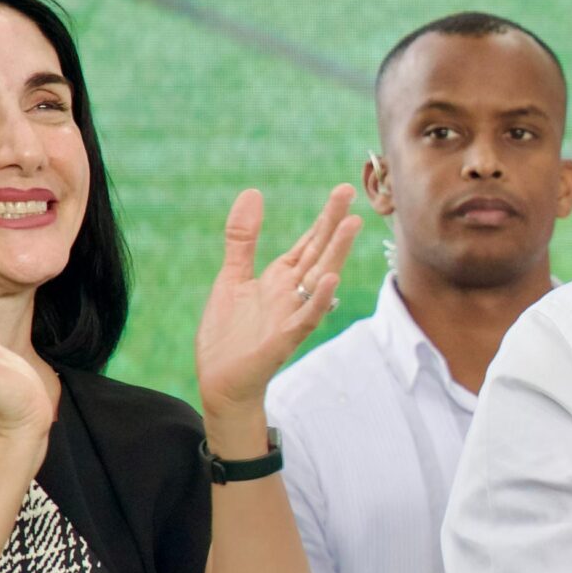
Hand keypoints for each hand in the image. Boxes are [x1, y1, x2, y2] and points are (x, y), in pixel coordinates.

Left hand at [194, 186, 362, 425]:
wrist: (220, 381)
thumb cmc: (229, 335)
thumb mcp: (232, 277)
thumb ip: (243, 239)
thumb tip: (253, 193)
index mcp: (280, 278)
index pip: (309, 242)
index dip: (324, 217)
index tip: (343, 191)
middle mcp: (291, 294)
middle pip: (318, 253)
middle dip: (333, 223)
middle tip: (348, 191)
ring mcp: (291, 315)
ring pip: (319, 280)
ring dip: (336, 254)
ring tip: (351, 225)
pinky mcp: (284, 339)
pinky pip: (306, 317)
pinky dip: (319, 299)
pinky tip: (331, 280)